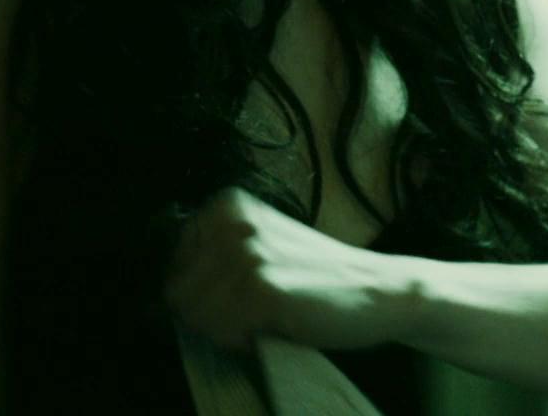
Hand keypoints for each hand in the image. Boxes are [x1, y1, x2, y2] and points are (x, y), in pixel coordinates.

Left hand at [164, 187, 403, 352]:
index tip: (239, 295)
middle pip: (180, 296)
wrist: (378, 290)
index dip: (203, 296)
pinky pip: (223, 332)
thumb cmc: (319, 278)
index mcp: (227, 205)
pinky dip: (245, 341)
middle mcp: (233, 222)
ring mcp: (248, 254)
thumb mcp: (261, 244)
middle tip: (257, 310)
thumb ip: (215, 254)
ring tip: (269, 316)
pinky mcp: (262, 288)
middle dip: (213, 316)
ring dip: (230, 330)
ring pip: (198, 318)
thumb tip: (169, 291)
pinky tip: (277, 325)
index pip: (174, 270)